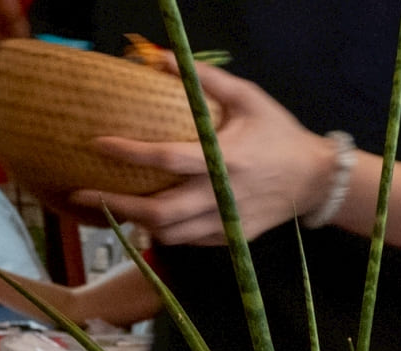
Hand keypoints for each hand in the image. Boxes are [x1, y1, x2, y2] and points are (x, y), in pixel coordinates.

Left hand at [73, 62, 337, 243]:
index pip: (167, 159)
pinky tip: (149, 221)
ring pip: (172, 235)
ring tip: (110, 209)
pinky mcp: (235, 236)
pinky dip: (166, 233)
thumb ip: (205, 80)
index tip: (98, 144)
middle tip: (82, 194)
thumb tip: (160, 59)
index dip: (129, 153)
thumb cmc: (281, 135)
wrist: (318, 180)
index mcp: (225, 160)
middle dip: (117, 205)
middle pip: (161, 213)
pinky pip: (191, 241)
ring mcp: (229, 221)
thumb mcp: (249, 98)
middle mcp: (223, 196)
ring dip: (137, 224)